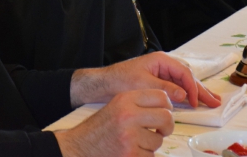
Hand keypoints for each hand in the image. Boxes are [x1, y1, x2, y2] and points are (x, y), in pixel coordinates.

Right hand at [55, 90, 173, 156]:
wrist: (78, 148)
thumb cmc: (100, 128)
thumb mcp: (117, 106)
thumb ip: (139, 104)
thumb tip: (167, 107)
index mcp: (125, 99)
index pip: (161, 96)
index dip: (167, 106)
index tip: (164, 113)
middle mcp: (128, 115)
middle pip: (166, 117)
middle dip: (167, 126)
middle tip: (161, 130)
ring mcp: (129, 136)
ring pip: (158, 140)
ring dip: (151, 144)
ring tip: (136, 142)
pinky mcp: (130, 155)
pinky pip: (150, 155)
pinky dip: (144, 156)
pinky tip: (131, 151)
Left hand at [70, 51, 221, 107]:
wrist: (105, 83)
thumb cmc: (120, 80)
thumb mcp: (143, 84)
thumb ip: (164, 89)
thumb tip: (183, 95)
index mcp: (161, 60)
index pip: (184, 74)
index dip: (193, 88)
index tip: (197, 102)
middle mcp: (164, 64)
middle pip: (188, 77)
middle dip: (202, 90)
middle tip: (215, 101)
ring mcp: (162, 73)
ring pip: (185, 82)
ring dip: (197, 92)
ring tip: (212, 100)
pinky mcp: (159, 81)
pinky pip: (177, 87)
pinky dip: (187, 94)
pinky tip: (194, 100)